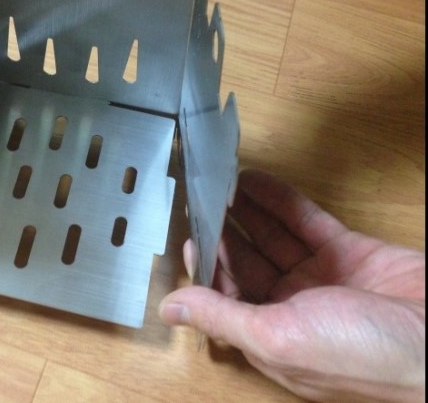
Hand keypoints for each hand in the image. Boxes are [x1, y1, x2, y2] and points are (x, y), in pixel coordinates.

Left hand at [160, 169, 424, 401]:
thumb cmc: (363, 353)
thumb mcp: (278, 338)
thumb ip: (221, 318)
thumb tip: (169, 311)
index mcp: (271, 336)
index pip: (224, 297)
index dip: (206, 267)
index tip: (189, 233)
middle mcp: (291, 307)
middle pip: (245, 264)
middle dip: (223, 232)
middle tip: (199, 198)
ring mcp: (320, 277)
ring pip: (272, 238)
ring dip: (246, 211)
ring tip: (218, 182)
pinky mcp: (347, 251)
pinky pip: (304, 221)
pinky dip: (279, 201)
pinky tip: (254, 180)